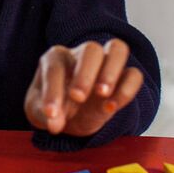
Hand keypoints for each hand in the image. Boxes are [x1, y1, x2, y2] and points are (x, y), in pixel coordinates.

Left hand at [24, 39, 144, 135]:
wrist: (70, 118)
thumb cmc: (53, 108)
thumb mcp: (40, 112)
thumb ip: (44, 115)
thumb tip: (55, 123)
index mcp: (56, 58)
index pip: (56, 67)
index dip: (52, 91)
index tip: (51, 114)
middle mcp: (82, 55)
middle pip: (91, 49)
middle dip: (85, 74)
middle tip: (78, 97)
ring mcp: (105, 64)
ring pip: (117, 49)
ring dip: (111, 71)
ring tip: (102, 94)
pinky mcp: (122, 79)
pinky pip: (134, 74)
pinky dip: (127, 89)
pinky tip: (111, 108)